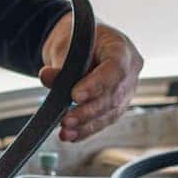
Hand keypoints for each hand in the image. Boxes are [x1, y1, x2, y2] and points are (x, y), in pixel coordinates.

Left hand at [39, 12, 142, 141]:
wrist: (83, 46)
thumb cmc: (79, 40)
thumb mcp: (67, 45)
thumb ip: (60, 63)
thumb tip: (47, 77)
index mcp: (122, 49)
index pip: (115, 69)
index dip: (96, 84)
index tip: (75, 96)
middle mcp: (130, 72)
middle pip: (113, 96)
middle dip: (89, 111)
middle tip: (67, 120)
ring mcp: (126, 91)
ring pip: (110, 112)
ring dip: (87, 125)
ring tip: (66, 133)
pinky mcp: (117, 106)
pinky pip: (104, 120)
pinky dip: (87, 130)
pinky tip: (73, 136)